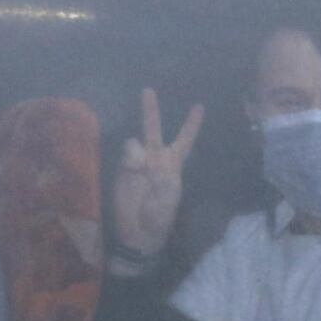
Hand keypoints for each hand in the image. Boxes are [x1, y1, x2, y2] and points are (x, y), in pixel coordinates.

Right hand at [113, 88, 203, 255]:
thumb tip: (142, 156)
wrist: (139, 230)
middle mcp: (155, 157)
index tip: (199, 106)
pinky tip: (133, 170)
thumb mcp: (169, 195)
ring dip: (138, 151)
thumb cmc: (161, 214)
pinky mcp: (121, 168)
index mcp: (174, 163)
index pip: (185, 140)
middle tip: (148, 90)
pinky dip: (129, 159)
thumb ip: (161, 172)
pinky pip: (125, 154)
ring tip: (141, 170)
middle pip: (154, 129)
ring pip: (136, 141)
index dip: (191, 124)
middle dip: (150, 110)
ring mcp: (137, 161)